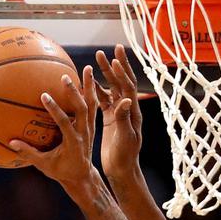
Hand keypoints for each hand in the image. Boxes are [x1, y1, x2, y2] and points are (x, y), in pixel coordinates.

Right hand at [9, 67, 98, 188]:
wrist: (83, 176)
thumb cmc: (61, 171)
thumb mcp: (44, 165)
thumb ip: (29, 153)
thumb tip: (10, 142)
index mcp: (73, 143)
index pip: (65, 123)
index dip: (55, 110)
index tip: (44, 95)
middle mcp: (85, 133)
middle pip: (83, 109)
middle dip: (75, 93)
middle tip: (65, 77)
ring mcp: (90, 128)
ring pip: (92, 104)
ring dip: (89, 86)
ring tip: (86, 68)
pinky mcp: (91, 125)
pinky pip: (93, 106)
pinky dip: (91, 91)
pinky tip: (87, 77)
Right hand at [95, 45, 142, 180]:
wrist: (121, 169)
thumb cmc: (125, 157)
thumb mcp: (125, 138)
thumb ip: (125, 119)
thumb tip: (128, 99)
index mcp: (132, 112)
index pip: (128, 88)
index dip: (122, 74)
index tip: (114, 59)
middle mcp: (127, 109)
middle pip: (121, 82)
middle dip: (115, 66)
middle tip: (107, 50)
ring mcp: (118, 113)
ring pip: (111, 88)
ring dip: (105, 74)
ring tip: (97, 58)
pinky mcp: (109, 118)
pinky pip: (102, 99)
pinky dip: (95, 89)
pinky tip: (87, 80)